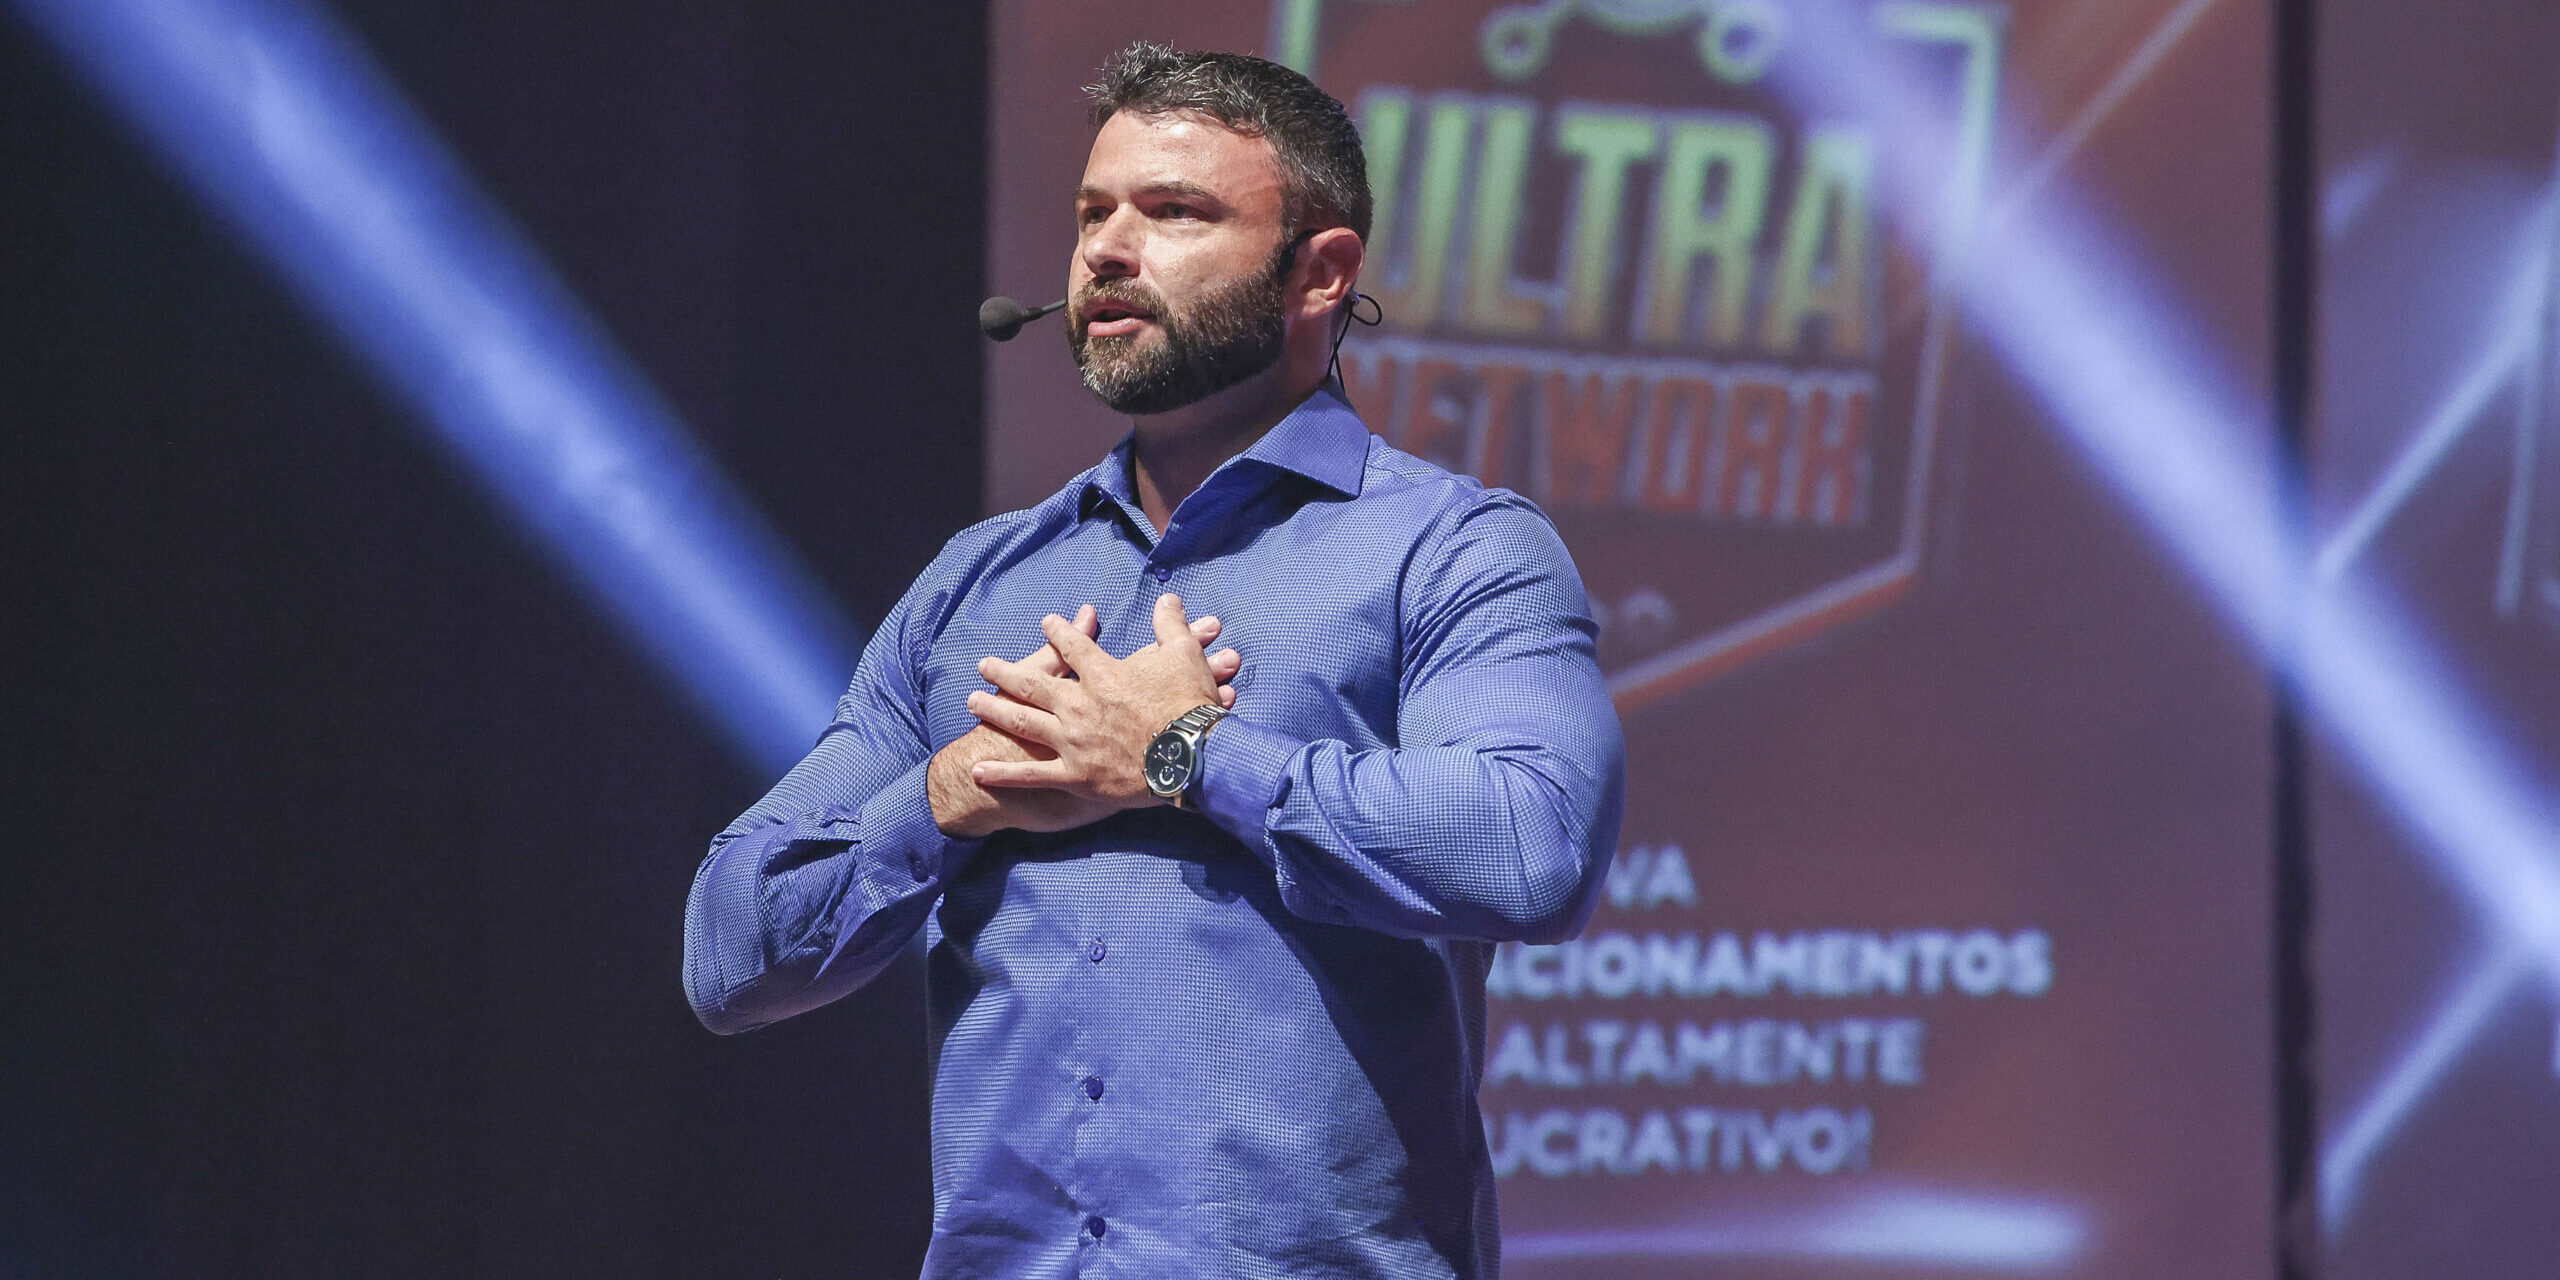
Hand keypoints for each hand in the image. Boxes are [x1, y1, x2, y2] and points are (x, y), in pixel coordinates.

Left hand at [966, 593, 1226, 809]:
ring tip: (972, 702)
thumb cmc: (1189, 706)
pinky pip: (1031, 775)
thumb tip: (1167, 598)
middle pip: (1032, 683)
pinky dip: (1004, 774)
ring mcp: (1072, 741)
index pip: (1073, 646)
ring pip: (1022, 722)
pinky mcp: (1075, 775)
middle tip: (984, 665)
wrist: (1192, 757)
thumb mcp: (1185, 656)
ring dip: (995, 710)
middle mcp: (1079, 705)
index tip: (1046, 622)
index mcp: (1103, 674)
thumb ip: (1171, 625)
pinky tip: (978, 770)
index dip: (1058, 631)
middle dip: (1005, 673)